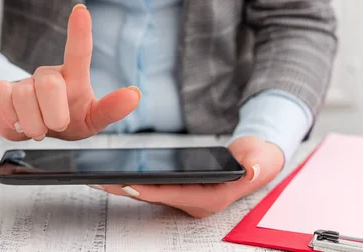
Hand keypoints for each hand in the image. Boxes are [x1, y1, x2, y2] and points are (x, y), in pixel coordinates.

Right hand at [0, 4, 140, 140]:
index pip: (78, 51)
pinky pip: (3, 99)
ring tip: (38, 127)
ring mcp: (25, 81)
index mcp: (74, 77)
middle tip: (57, 125)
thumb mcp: (92, 119)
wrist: (35, 132)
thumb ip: (111, 109)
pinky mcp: (3, 89)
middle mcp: (50, 74)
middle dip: (54, 115)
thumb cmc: (70, 120)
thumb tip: (135, 94)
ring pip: (24, 97)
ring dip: (33, 124)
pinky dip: (12, 119)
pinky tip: (18, 120)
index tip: (81, 11)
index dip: (79, 31)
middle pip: (50, 84)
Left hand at [100, 136, 284, 217]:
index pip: (175, 195)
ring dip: (127, 186)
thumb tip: (251, 170)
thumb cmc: (257, 160)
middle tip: (101, 180)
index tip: (128, 184)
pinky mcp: (180, 189)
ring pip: (151, 193)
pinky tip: (117, 172)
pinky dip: (136, 181)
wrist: (256, 160)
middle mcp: (196, 202)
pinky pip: (154, 187)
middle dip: (128, 189)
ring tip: (100, 177)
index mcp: (212, 198)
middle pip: (156, 196)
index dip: (151, 190)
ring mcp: (187, 197)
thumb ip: (258, 165)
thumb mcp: (261, 160)